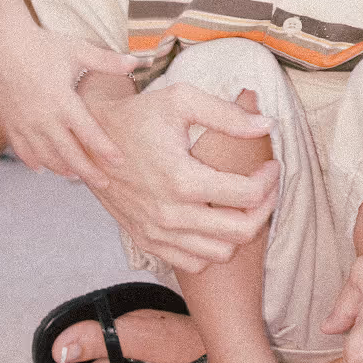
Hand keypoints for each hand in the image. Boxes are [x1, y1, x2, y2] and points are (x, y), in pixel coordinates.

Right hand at [0, 25, 137, 188]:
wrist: (3, 44)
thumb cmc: (44, 46)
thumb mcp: (78, 51)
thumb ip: (107, 61)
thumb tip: (137, 61)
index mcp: (63, 102)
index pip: (88, 133)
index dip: (105, 150)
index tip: (120, 162)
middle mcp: (43, 118)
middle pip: (68, 154)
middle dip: (88, 171)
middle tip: (105, 185)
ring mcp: (25, 124)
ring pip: (45, 157)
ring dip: (62, 169)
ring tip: (77, 176)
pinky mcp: (11, 123)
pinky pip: (23, 150)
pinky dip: (34, 161)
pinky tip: (43, 168)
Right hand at [87, 81, 279, 273]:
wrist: (89, 140)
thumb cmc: (139, 116)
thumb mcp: (182, 100)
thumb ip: (227, 114)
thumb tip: (266, 124)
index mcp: (182, 180)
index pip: (246, 195)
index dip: (270, 180)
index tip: (272, 165)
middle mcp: (170, 215)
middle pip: (240, 231)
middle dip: (265, 208)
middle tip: (266, 185)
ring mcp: (157, 233)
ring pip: (220, 253)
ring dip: (241, 229)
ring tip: (243, 201)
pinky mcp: (147, 241)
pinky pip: (193, 262)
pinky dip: (212, 246)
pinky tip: (215, 218)